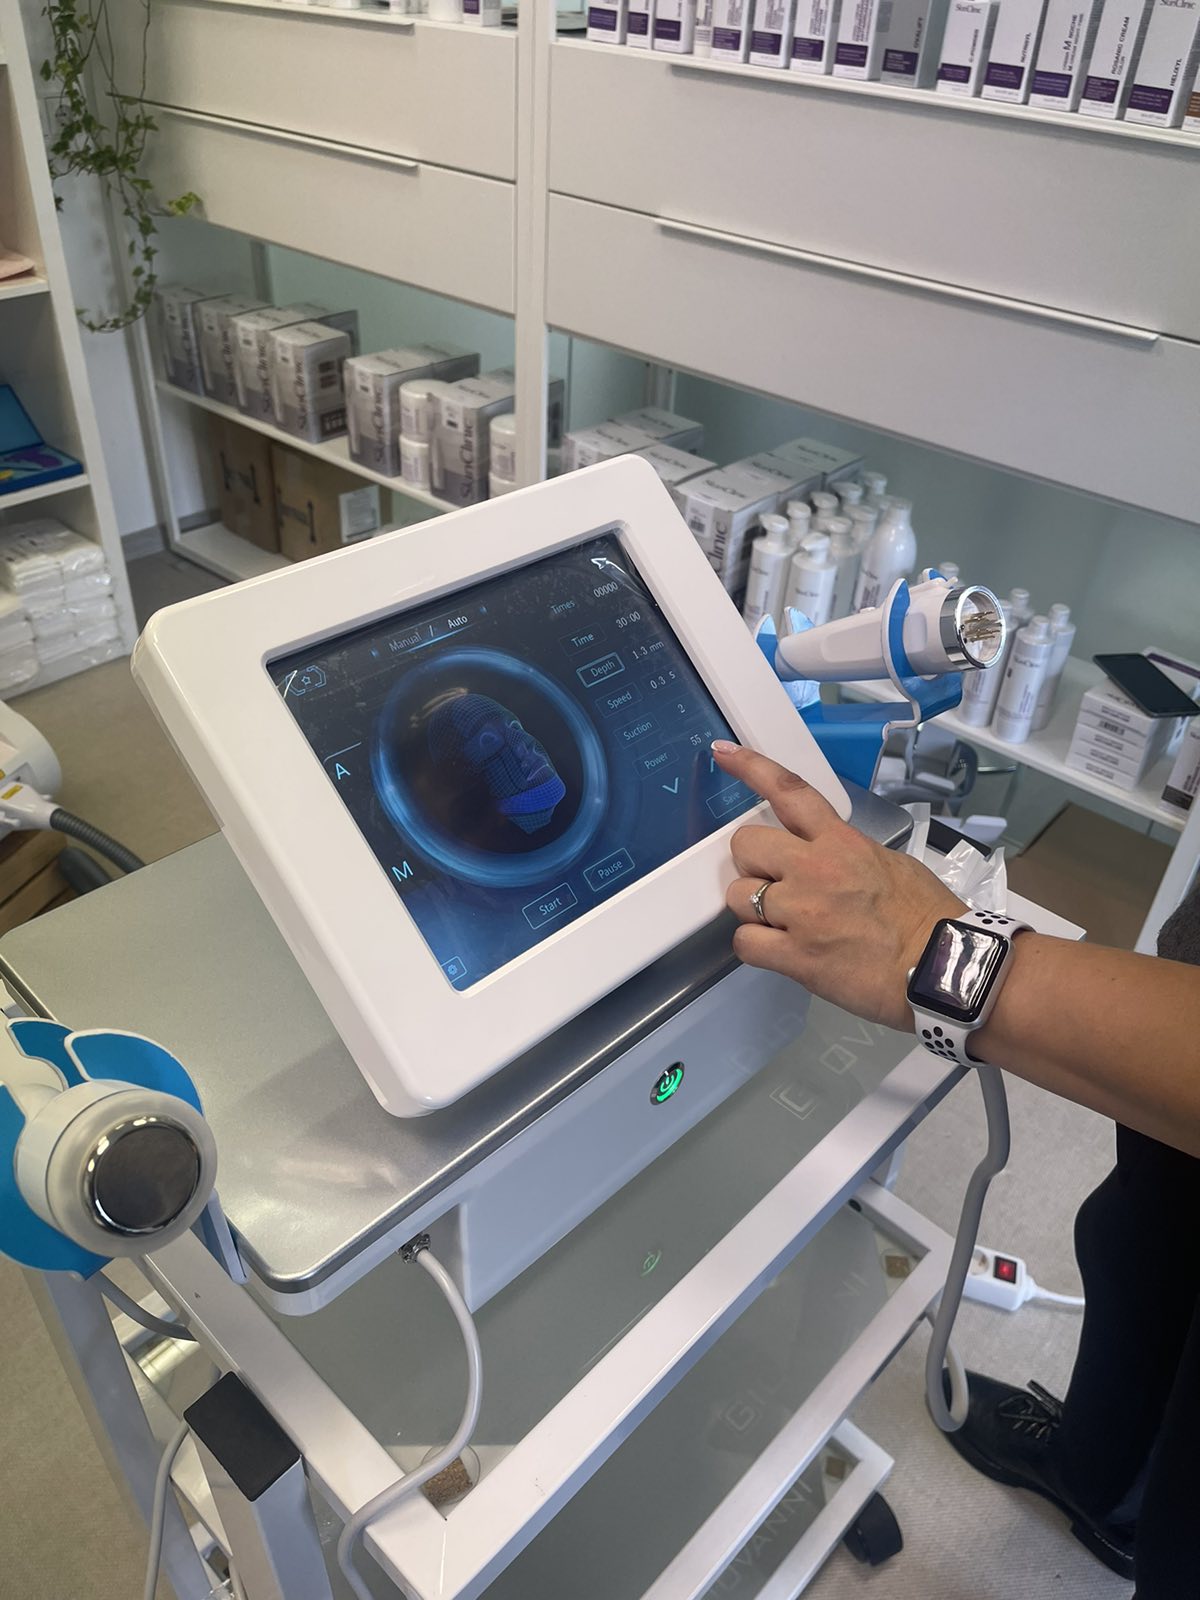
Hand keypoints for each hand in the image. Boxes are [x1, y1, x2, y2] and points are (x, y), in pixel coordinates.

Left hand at [713, 741, 964, 1030]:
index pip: (789, 792)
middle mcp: (815, 870)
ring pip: (739, 897)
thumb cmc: (927, 918)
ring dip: (755, 910)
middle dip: (753, 864)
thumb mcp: (889, 864)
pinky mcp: (795, 957)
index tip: (724, 754)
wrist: (945, 969)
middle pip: (746, 845)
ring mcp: (802, 914)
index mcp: (842, 843)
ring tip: (787, 925)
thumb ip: (846, 853)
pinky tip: (782, 951)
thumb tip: (821, 856)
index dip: (751, 768)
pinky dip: (757, 947)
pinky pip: (745, 943)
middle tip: (776, 884)